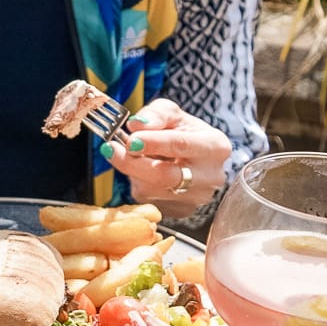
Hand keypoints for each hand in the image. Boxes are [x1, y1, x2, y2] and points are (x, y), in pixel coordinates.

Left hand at [99, 98, 231, 215]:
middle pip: (165, 175)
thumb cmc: (183, 133)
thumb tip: (136, 124)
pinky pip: (149, 200)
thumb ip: (156, 114)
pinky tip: (141, 171)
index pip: (181, 145)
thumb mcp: (172, 115)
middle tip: (112, 149)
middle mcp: (210, 176)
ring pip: (152, 190)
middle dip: (133, 162)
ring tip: (129, 156)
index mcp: (215, 147)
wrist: (194, 158)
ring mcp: (196, 198)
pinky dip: (138, 184)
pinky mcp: (181, 211)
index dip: (153, 143)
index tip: (130, 139)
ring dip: (132, 172)